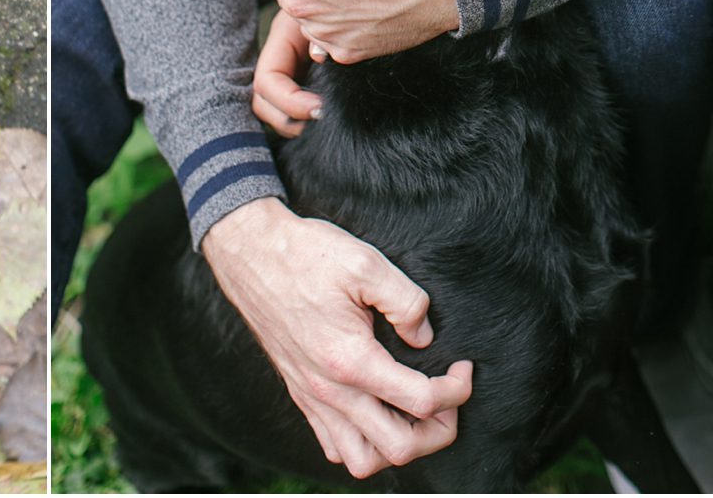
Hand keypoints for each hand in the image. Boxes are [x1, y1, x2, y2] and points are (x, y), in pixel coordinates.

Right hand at [202, 198, 472, 476]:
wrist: (250, 250)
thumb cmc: (305, 253)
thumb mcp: (365, 262)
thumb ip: (406, 301)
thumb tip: (423, 336)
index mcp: (350, 359)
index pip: (421, 402)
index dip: (456, 389)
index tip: (462, 368)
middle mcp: (329, 389)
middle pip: (400, 448)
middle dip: (439, 430)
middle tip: (447, 397)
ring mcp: (311, 396)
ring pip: (363, 460)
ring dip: (398, 446)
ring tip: (413, 414)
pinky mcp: (300, 392)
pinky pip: (334, 445)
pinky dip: (362, 443)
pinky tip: (375, 412)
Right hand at [255, 8, 322, 137]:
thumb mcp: (332, 12)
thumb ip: (323, 31)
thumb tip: (317, 56)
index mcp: (282, 40)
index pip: (267, 80)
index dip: (288, 101)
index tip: (319, 109)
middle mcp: (281, 58)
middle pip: (262, 100)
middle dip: (287, 117)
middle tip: (320, 119)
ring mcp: (291, 70)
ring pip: (273, 107)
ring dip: (293, 121)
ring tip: (322, 120)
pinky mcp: (306, 79)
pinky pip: (293, 106)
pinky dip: (303, 117)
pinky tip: (327, 115)